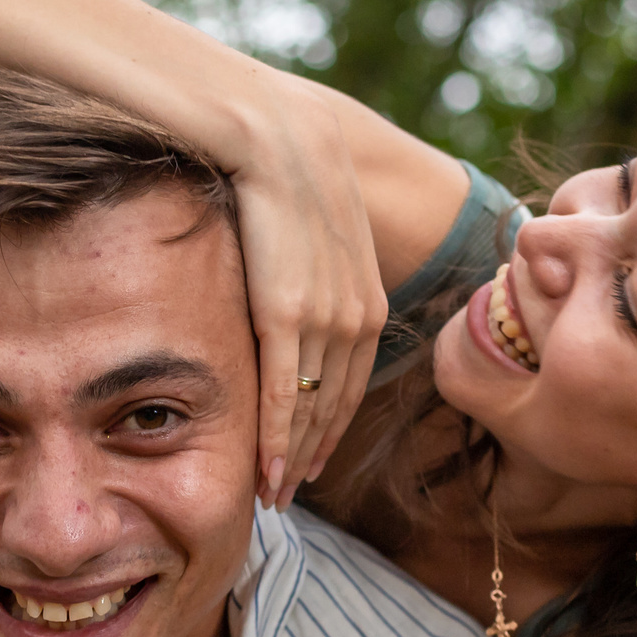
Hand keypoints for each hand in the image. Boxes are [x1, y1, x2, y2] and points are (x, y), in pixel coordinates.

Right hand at [235, 88, 386, 507]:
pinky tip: (267, 470)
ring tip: (272, 495)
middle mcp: (355, 321)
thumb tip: (295, 297)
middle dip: (311, 459)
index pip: (351, 388)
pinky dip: (274, 439)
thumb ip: (318, 279)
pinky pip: (281, 394)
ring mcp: (322, 321)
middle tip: (288, 496)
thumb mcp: (323, 238)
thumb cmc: (290, 180)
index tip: (312, 465)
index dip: (329, 433)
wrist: (279, 140)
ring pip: (307, 412)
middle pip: (331, 410)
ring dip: (290, 461)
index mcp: (368, 304)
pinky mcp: (284, 315)